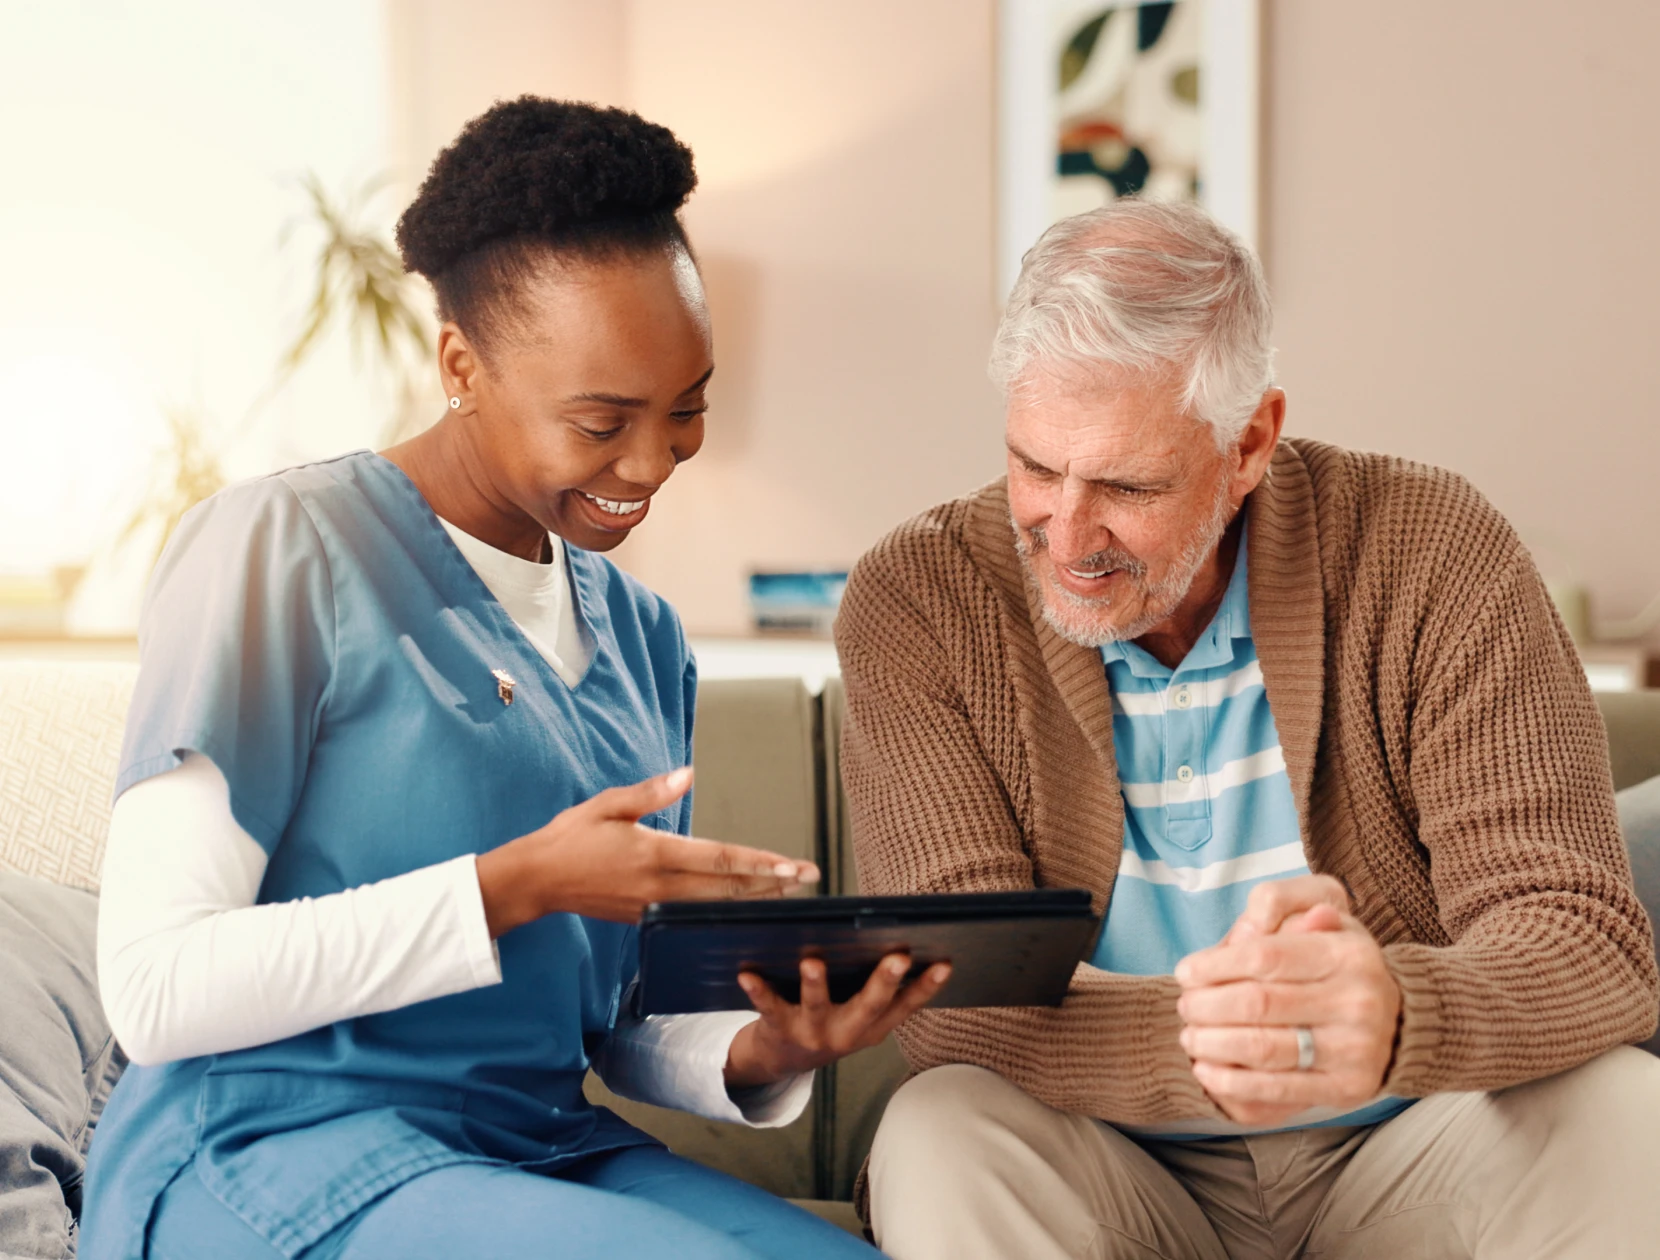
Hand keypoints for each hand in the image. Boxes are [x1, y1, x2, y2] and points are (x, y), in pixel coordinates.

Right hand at [475, 768, 818, 934]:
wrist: (537, 880)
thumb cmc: (571, 836)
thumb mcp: (608, 803)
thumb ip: (651, 792)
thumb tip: (687, 773)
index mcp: (654, 853)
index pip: (720, 859)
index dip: (760, 865)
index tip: (792, 866)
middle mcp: (659, 885)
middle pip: (728, 888)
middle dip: (772, 884)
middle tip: (808, 877)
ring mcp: (653, 907)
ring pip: (715, 905)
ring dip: (754, 898)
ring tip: (789, 892)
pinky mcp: (646, 918)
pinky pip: (694, 915)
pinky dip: (724, 909)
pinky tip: (743, 905)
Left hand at [724, 953, 951, 1087]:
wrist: (781, 1060)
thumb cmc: (828, 1021)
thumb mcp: (860, 1015)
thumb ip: (877, 988)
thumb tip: (904, 942)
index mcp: (872, 1028)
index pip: (906, 1006)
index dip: (927, 987)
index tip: (945, 962)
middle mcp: (846, 1033)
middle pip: (869, 1006)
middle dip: (884, 981)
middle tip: (898, 957)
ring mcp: (813, 1033)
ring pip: (818, 1006)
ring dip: (816, 984)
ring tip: (813, 961)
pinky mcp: (780, 1028)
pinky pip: (769, 1007)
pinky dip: (758, 990)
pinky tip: (748, 973)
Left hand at [1174, 875, 1400, 1126]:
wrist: (1398, 1019)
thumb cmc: (1336, 961)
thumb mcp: (1321, 914)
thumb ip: (1282, 906)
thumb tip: (1254, 920)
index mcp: (1348, 954)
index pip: (1264, 957)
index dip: (1213, 966)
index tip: (1185, 972)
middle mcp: (1359, 1001)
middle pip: (1257, 1004)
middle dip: (1206, 1006)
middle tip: (1184, 1005)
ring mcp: (1356, 1049)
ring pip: (1263, 1049)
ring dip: (1211, 1044)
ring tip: (1189, 1037)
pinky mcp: (1348, 1088)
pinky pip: (1278, 1089)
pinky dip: (1232, 1082)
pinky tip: (1206, 1070)